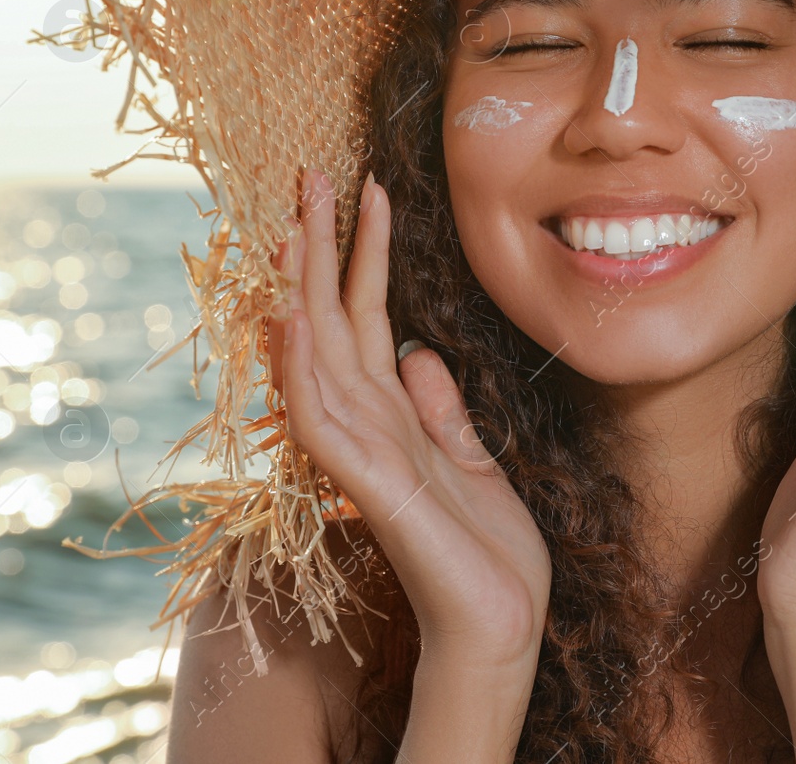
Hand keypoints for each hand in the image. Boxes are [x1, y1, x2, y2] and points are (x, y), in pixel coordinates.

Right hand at [267, 169, 550, 667]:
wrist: (502, 622)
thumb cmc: (488, 551)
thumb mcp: (475, 461)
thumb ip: (443, 411)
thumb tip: (420, 355)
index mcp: (395, 414)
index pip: (367, 317)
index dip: (364, 253)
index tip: (366, 189)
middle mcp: (368, 426)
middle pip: (332, 321)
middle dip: (320, 248)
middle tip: (309, 173)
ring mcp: (362, 455)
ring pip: (315, 358)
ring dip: (301, 291)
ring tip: (293, 225)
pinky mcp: (370, 487)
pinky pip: (323, 420)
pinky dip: (303, 370)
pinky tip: (294, 320)